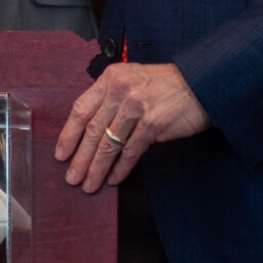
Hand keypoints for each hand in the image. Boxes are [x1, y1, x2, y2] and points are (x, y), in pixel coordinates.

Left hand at [54, 62, 209, 192]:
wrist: (201, 84)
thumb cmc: (166, 85)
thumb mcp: (132, 80)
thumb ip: (111, 98)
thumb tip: (91, 129)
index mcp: (111, 78)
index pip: (81, 109)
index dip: (68, 134)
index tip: (61, 154)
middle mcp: (120, 90)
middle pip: (92, 130)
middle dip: (79, 158)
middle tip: (71, 177)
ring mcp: (136, 107)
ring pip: (109, 144)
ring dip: (96, 168)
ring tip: (89, 184)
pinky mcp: (152, 124)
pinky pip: (130, 152)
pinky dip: (120, 169)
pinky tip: (112, 180)